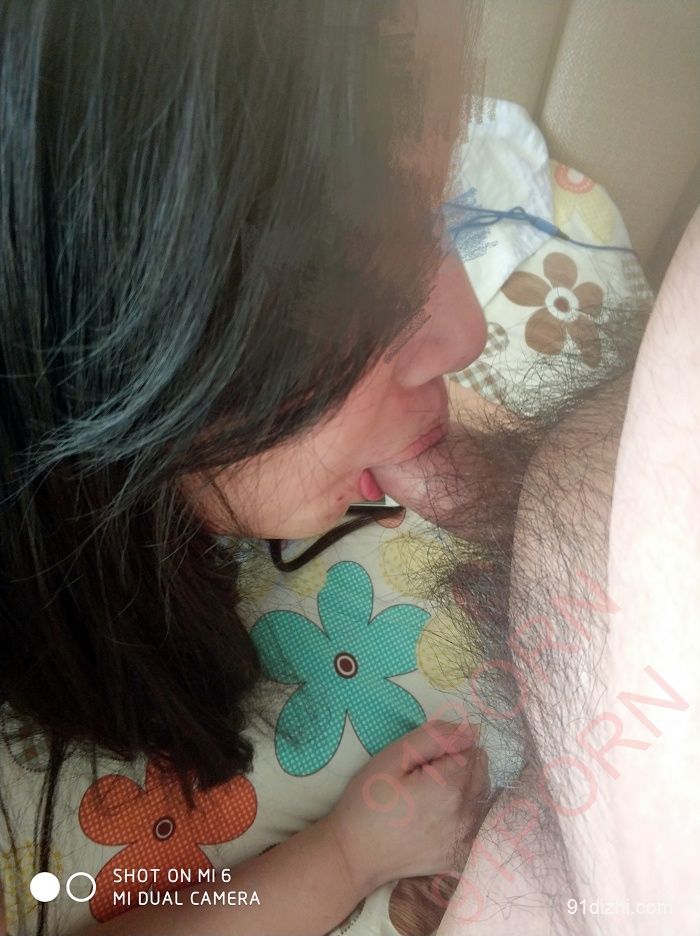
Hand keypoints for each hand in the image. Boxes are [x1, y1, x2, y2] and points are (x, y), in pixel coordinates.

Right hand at [325, 720, 489, 893]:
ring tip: (428, 796)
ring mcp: (466, 838)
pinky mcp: (462, 854)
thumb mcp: (393, 757)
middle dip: (458, 765)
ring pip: (481, 794)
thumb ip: (435, 737)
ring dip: (463, 786)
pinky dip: (463, 810)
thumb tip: (471, 730)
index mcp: (450, 787)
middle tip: (422, 777)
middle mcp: (467, 815)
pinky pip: (475, 819)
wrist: (355, 855)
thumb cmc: (368, 800)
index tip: (421, 762)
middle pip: (481, 770)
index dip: (446, 749)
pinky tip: (436, 816)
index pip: (470, 749)